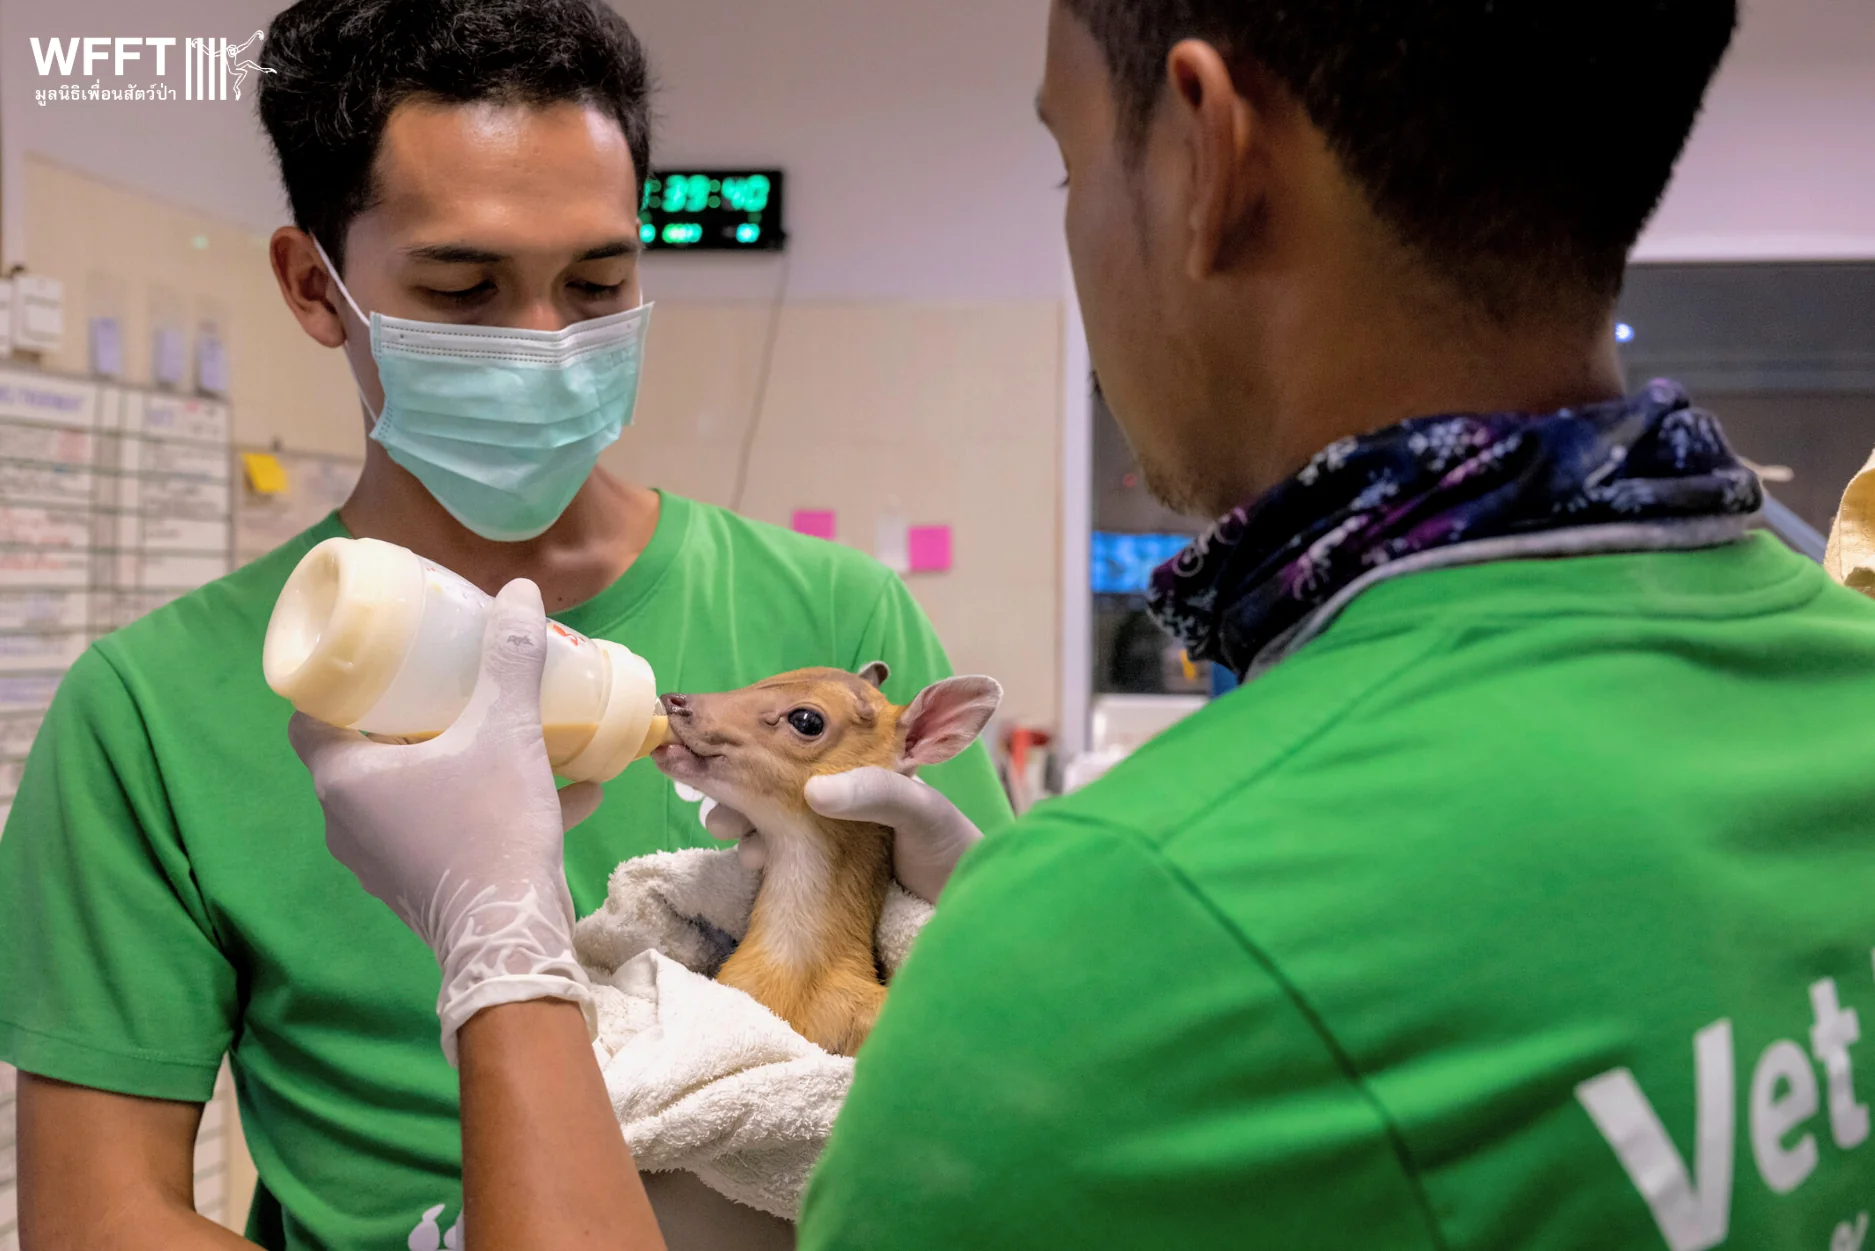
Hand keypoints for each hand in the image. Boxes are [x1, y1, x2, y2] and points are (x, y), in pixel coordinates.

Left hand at [288, 579, 603, 1064]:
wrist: (509, 937)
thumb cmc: (491, 826)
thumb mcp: (506, 731)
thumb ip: (510, 659)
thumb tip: (516, 591)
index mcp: (343, 778)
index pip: (310, 716)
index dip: (340, 684)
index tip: (383, 662)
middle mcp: (344, 822)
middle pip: (360, 753)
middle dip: (406, 719)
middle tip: (449, 687)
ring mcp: (375, 862)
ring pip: (401, 794)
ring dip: (442, 764)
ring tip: (496, 736)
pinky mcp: (410, 890)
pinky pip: (432, 831)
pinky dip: (469, 807)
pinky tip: (543, 792)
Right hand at [704, 767, 982, 902]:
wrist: (964, 911)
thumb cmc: (950, 849)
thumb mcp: (920, 811)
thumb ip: (876, 792)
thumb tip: (814, 791)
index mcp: (856, 767)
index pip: (799, 744)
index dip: (759, 742)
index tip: (726, 751)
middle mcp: (832, 797)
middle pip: (769, 780)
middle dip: (735, 787)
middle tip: (720, 808)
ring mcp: (820, 837)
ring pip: (763, 817)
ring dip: (739, 821)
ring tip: (734, 834)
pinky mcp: (813, 876)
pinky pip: (772, 858)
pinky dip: (755, 854)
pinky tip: (755, 862)